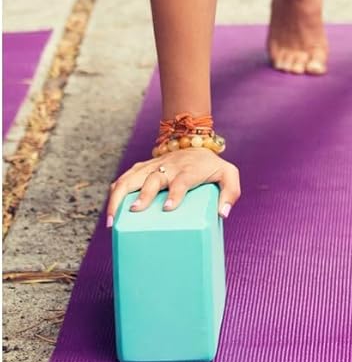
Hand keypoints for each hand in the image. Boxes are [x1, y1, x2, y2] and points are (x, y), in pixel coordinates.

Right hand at [106, 147, 240, 227]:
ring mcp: (154, 166)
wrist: (194, 141)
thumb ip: (230, 192)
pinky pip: (125, 177)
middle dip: (142, 194)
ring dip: (120, 196)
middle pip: (152, 177)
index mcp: (189, 169)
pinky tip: (110, 208)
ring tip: (112, 220)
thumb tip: (222, 213)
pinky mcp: (144, 168)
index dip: (175, 193)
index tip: (168, 208)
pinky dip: (115, 190)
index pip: (182, 180)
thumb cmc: (211, 166)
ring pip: (132, 177)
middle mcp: (169, 166)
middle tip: (134, 212)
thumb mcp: (228, 175)